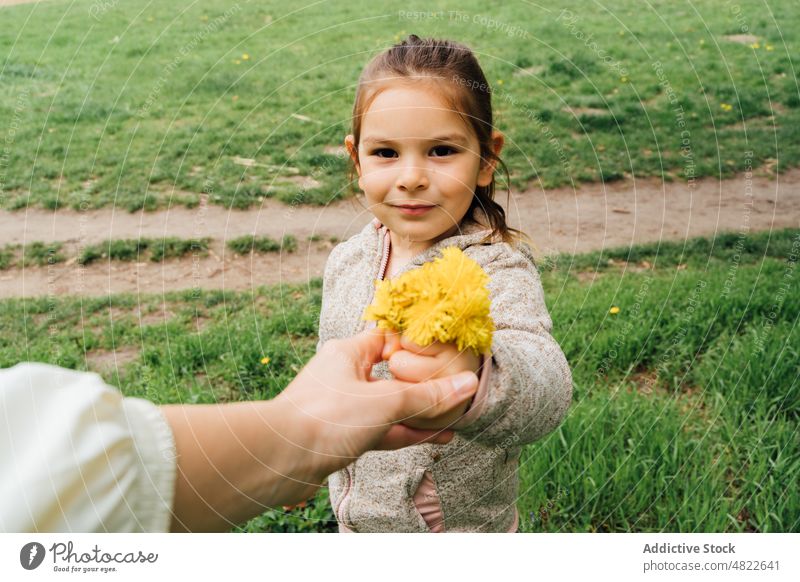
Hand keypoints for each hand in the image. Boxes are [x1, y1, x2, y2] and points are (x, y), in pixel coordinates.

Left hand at [163, 328, 478, 530]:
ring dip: (416, 416)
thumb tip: (468, 384)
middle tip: (453, 394)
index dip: (416, 345)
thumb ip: (428, 396)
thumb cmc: (328, 416)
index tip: (443, 355)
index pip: (387, 339)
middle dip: (422, 388)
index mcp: (348, 353)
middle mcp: (343, 376)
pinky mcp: (341, 435)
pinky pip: (379, 430)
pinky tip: (430, 438)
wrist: (280, 458)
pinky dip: (403, 434)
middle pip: (391, 377)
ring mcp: (342, 407)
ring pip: (387, 408)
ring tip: (450, 422)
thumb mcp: (386, 402)